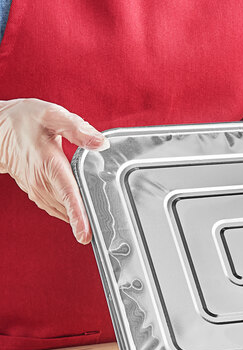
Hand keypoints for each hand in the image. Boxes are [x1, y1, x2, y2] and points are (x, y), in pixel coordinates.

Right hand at [0, 98, 108, 243]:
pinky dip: (73, 216)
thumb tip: (101, 143)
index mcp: (49, 164)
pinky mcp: (39, 194)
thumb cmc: (24, 121)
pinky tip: (87, 217)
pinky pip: (59, 210)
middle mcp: (42, 183)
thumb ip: (77, 129)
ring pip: (64, 212)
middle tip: (110, 232)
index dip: (77, 215)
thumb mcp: (51, 115)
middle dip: (89, 222)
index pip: (66, 194)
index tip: (85, 234)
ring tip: (103, 229)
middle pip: (69, 208)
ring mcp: (39, 191)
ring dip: (81, 221)